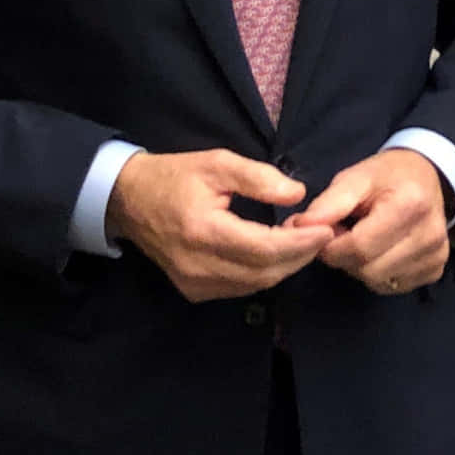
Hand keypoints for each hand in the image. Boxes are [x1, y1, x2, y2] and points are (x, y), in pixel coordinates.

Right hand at [107, 149, 333, 302]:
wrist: (128, 201)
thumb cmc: (175, 176)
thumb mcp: (217, 163)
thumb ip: (258, 177)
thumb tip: (298, 194)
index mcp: (203, 231)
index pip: (264, 248)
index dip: (300, 243)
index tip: (325, 229)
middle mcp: (198, 265)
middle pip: (265, 273)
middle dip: (299, 256)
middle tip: (320, 234)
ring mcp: (193, 284)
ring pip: (255, 285)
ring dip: (284, 266)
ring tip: (302, 241)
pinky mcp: (193, 292)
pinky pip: (240, 289)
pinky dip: (264, 273)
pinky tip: (276, 254)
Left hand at [286, 148, 449, 295]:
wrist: (425, 176)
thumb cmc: (387, 176)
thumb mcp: (355, 178)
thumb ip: (327, 204)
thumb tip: (298, 228)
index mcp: (409, 206)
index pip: (359, 247)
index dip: (332, 245)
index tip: (325, 232)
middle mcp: (429, 235)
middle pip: (369, 269)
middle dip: (346, 256)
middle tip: (345, 233)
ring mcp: (436, 256)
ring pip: (379, 282)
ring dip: (361, 266)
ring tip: (363, 239)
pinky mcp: (436, 270)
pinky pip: (393, 286)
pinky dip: (379, 274)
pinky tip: (380, 251)